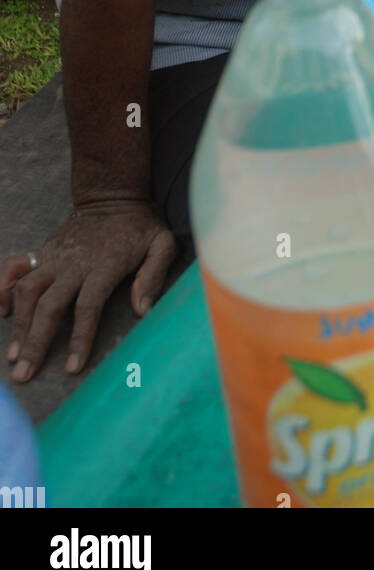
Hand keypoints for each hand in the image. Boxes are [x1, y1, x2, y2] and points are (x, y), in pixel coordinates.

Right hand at [1, 202, 176, 381]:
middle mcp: (73, 263)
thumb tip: (142, 310)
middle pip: (49, 305)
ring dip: (18, 324)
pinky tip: (2, 311)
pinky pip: (14, 268)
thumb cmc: (139, 226)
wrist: (110, 195)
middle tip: (24, 374)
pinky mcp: (42, 253)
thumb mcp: (161, 243)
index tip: (72, 368)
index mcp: (104, 265)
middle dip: (36, 342)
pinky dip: (3, 287)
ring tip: (13, 356)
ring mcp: (54, 257)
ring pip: (27, 291)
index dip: (79, 338)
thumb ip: (154, 275)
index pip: (88, 306)